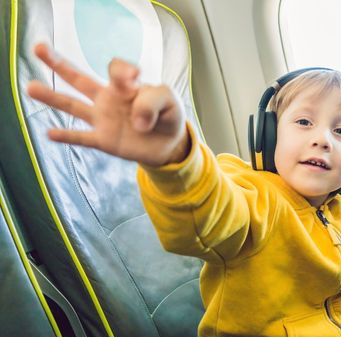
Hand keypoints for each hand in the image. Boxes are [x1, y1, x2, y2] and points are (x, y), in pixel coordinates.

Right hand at [26, 43, 189, 166]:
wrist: (169, 143)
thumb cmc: (167, 116)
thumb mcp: (169, 100)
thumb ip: (153, 101)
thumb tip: (136, 120)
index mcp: (126, 85)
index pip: (116, 69)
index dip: (123, 71)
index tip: (134, 77)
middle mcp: (109, 99)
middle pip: (80, 79)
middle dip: (59, 63)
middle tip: (39, 47)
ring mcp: (104, 119)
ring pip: (74, 106)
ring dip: (52, 97)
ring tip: (30, 87)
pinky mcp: (105, 140)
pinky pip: (82, 138)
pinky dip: (67, 136)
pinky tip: (50, 133)